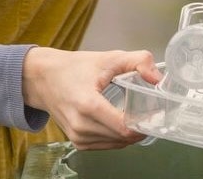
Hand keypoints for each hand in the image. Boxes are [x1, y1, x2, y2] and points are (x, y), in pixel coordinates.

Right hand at [22, 47, 161, 149]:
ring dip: (130, 134)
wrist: (44, 78)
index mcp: (88, 104)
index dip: (144, 123)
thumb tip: (158, 78)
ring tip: (138, 117)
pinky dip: (118, 137)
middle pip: (122, 137)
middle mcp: (81, 125)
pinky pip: (106, 145)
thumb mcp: (109, 58)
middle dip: (141, 127)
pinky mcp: (77, 142)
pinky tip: (122, 123)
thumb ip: (139, 61)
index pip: (123, 127)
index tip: (155, 114)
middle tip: (151, 113)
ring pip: (116, 144)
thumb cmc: (75, 68)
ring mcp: (78, 136)